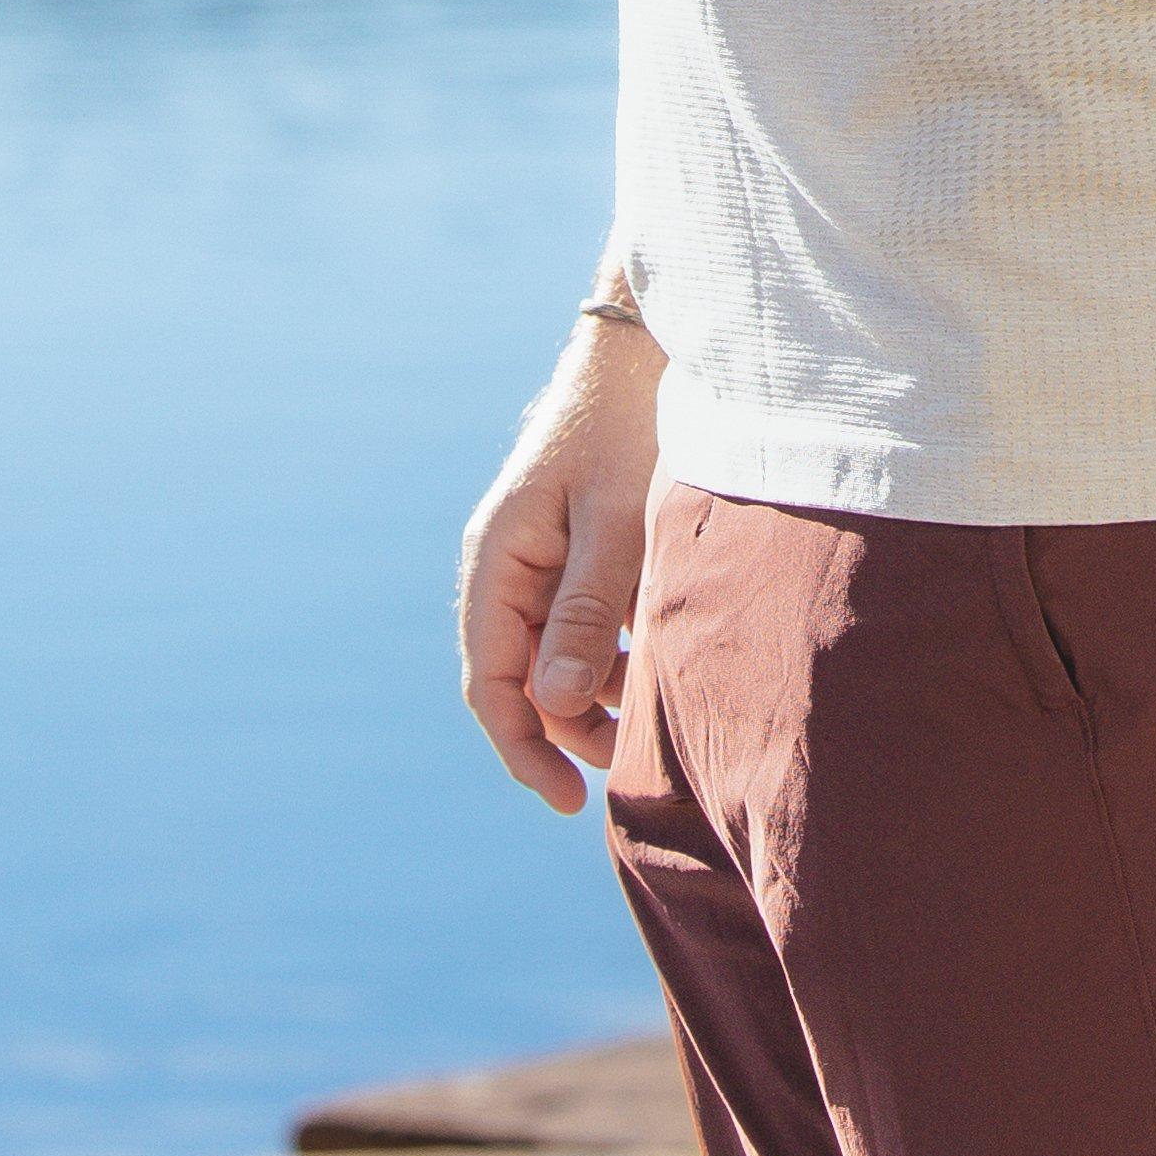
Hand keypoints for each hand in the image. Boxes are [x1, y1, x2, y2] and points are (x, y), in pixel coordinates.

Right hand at [454, 310, 661, 811]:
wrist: (651, 351)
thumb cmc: (630, 429)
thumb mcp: (615, 525)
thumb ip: (584, 612)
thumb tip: (550, 704)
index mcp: (499, 561)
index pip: (492, 684)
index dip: (524, 750)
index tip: (569, 803)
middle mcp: (509, 567)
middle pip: (524, 681)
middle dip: (571, 728)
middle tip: (636, 755)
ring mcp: (542, 562)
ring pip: (558, 659)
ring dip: (601, 691)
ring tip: (662, 694)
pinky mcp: (579, 555)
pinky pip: (585, 627)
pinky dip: (620, 651)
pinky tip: (663, 647)